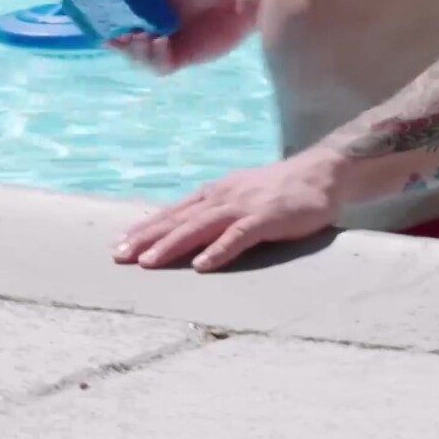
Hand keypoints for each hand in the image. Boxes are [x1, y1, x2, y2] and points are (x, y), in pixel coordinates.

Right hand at [109, 0, 250, 74]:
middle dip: (115, 39)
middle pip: (122, 39)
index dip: (103, 16)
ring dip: (134, 50)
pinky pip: (160, 66)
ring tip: (142, 38)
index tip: (93, 16)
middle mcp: (153, 25)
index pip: (118, 13)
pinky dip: (155, 58)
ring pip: (138, 56)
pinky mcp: (182, 57)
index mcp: (147, 3)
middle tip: (116, 34)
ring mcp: (166, 43)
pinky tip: (161, 43)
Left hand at [114, 153, 342, 271]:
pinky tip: (201, 266)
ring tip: (147, 263)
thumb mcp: (241, 196)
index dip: (145, 228)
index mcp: (215, 194)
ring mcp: (243, 206)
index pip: (172, 212)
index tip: (119, 244)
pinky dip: (218, 251)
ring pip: (199, 227)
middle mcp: (222, 197)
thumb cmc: (282, 190)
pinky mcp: (266, 218)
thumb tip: (191, 234)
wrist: (322, 172)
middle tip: (117, 256)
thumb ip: (218, 212)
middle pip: (177, 220)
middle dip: (145, 238)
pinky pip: (238, 236)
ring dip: (171, 245)